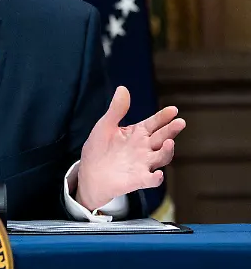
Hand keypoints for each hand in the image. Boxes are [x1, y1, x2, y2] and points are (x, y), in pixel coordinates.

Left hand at [77, 86, 185, 210]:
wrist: (89, 174)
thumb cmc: (99, 149)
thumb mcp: (105, 126)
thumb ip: (116, 109)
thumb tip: (122, 88)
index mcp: (137, 134)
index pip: (154, 123)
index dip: (163, 117)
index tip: (173, 110)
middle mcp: (144, 148)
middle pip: (162, 138)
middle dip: (171, 130)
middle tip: (180, 122)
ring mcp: (143, 164)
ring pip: (161, 157)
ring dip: (167, 151)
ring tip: (169, 142)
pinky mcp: (138, 180)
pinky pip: (151, 180)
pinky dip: (156, 178)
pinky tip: (158, 174)